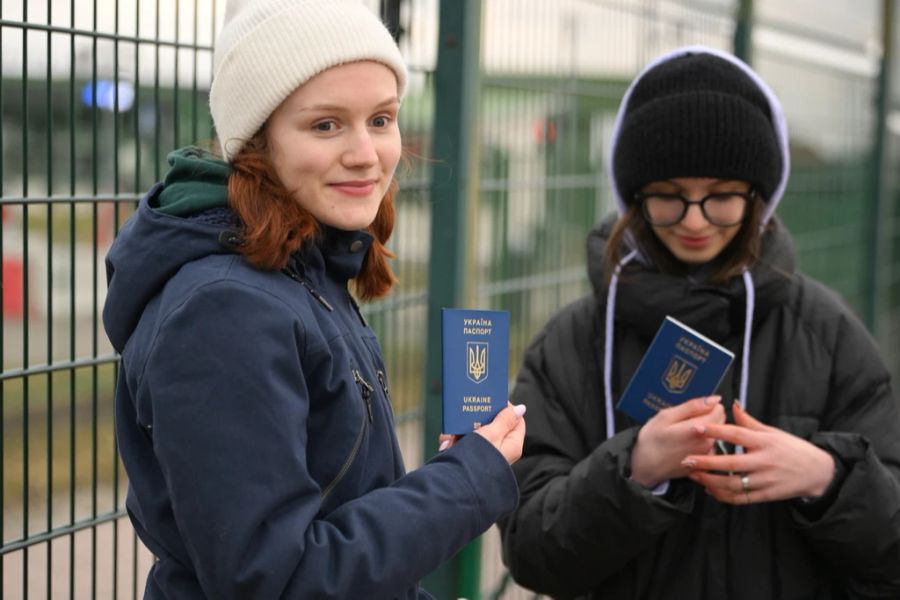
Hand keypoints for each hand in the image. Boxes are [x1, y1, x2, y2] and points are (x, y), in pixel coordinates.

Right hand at [439, 403, 526, 463]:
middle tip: (465, 416)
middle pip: (491, 424)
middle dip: (474, 419)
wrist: (457, 487)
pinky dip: (454, 442)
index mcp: (511, 444)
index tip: (491, 399)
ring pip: (473, 433)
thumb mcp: (493, 434)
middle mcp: (499, 450)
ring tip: (450, 438)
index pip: (515, 420)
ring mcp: (484, 454)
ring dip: (459, 431)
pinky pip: (462, 443)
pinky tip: (446, 446)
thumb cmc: (479, 461)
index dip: (505, 408)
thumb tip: (521, 408)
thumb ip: (505, 420)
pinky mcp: (470, 458)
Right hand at [630, 395, 724, 487]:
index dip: (706, 406)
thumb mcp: (666, 416)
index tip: (691, 411)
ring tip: (684, 435)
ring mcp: (707, 455)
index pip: (719, 409)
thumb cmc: (652, 442)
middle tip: (685, 422)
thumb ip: (692, 406)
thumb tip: (714, 399)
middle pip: (720, 421)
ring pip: (715, 434)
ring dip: (704, 431)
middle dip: (707, 417)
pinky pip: (709, 447)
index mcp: (700, 428)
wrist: (645, 468)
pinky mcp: (705, 464)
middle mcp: (708, 442)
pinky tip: (685, 446)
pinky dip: (701, 444)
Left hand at [681, 402, 835, 503]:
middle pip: (731, 463)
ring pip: (733, 484)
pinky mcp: (766, 495)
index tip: (697, 428)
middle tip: (686, 459)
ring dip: (710, 481)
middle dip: (706, 462)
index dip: (716, 431)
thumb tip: (732, 404)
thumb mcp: (773, 432)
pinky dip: (723, 496)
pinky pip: (741, 498)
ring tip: (693, 475)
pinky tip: (709, 489)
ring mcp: (765, 480)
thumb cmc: (792, 448)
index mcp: (765, 442)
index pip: (737, 434)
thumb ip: (749, 422)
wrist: (818, 472)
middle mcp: (764, 461)